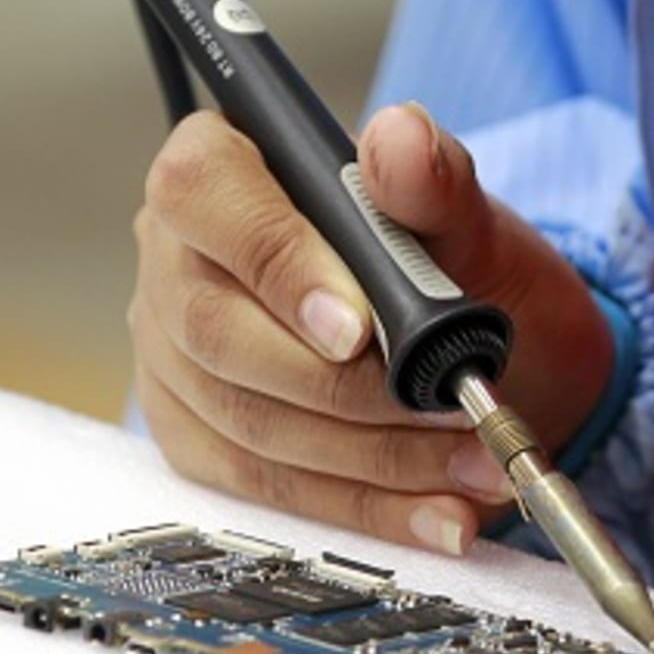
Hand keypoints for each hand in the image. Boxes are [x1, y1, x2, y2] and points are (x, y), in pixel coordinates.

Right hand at [129, 103, 611, 555]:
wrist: (478, 343)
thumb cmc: (455, 261)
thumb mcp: (466, 212)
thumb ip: (434, 176)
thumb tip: (402, 139)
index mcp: (222, 168)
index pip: (206, 195)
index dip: (275, 263)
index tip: (359, 328)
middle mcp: (176, 259)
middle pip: (217, 329)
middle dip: (342, 387)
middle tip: (442, 407)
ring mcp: (175, 354)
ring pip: (245, 419)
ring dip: (369, 455)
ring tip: (470, 464)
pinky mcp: (198, 436)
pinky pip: (263, 488)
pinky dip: (360, 507)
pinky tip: (436, 514)